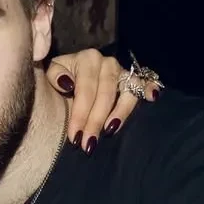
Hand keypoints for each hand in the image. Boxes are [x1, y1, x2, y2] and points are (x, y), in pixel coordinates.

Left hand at [47, 47, 161, 151]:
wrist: (69, 83)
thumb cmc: (60, 82)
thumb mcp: (51, 75)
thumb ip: (54, 75)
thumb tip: (67, 84)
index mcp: (87, 59)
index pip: (85, 89)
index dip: (80, 114)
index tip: (74, 137)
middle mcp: (107, 62)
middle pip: (105, 94)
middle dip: (95, 121)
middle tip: (88, 144)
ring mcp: (122, 71)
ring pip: (126, 93)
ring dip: (119, 114)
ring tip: (110, 131)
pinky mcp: (133, 81)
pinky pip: (143, 85)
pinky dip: (149, 89)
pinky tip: (152, 97)